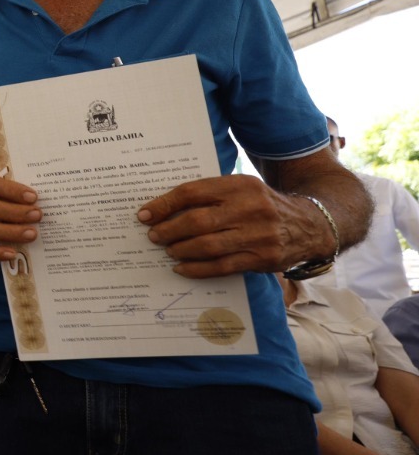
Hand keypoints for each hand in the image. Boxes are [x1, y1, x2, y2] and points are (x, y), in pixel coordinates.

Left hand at [138, 175, 328, 277]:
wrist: (309, 225)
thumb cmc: (262, 205)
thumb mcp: (242, 189)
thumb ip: (211, 195)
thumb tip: (164, 208)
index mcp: (240, 185)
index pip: (192, 192)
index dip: (164, 205)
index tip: (145, 214)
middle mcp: (250, 208)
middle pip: (197, 221)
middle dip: (169, 230)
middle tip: (154, 236)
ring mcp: (258, 235)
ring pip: (207, 245)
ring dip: (181, 250)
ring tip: (168, 250)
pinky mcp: (262, 258)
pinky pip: (221, 266)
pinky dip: (197, 268)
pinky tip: (182, 267)